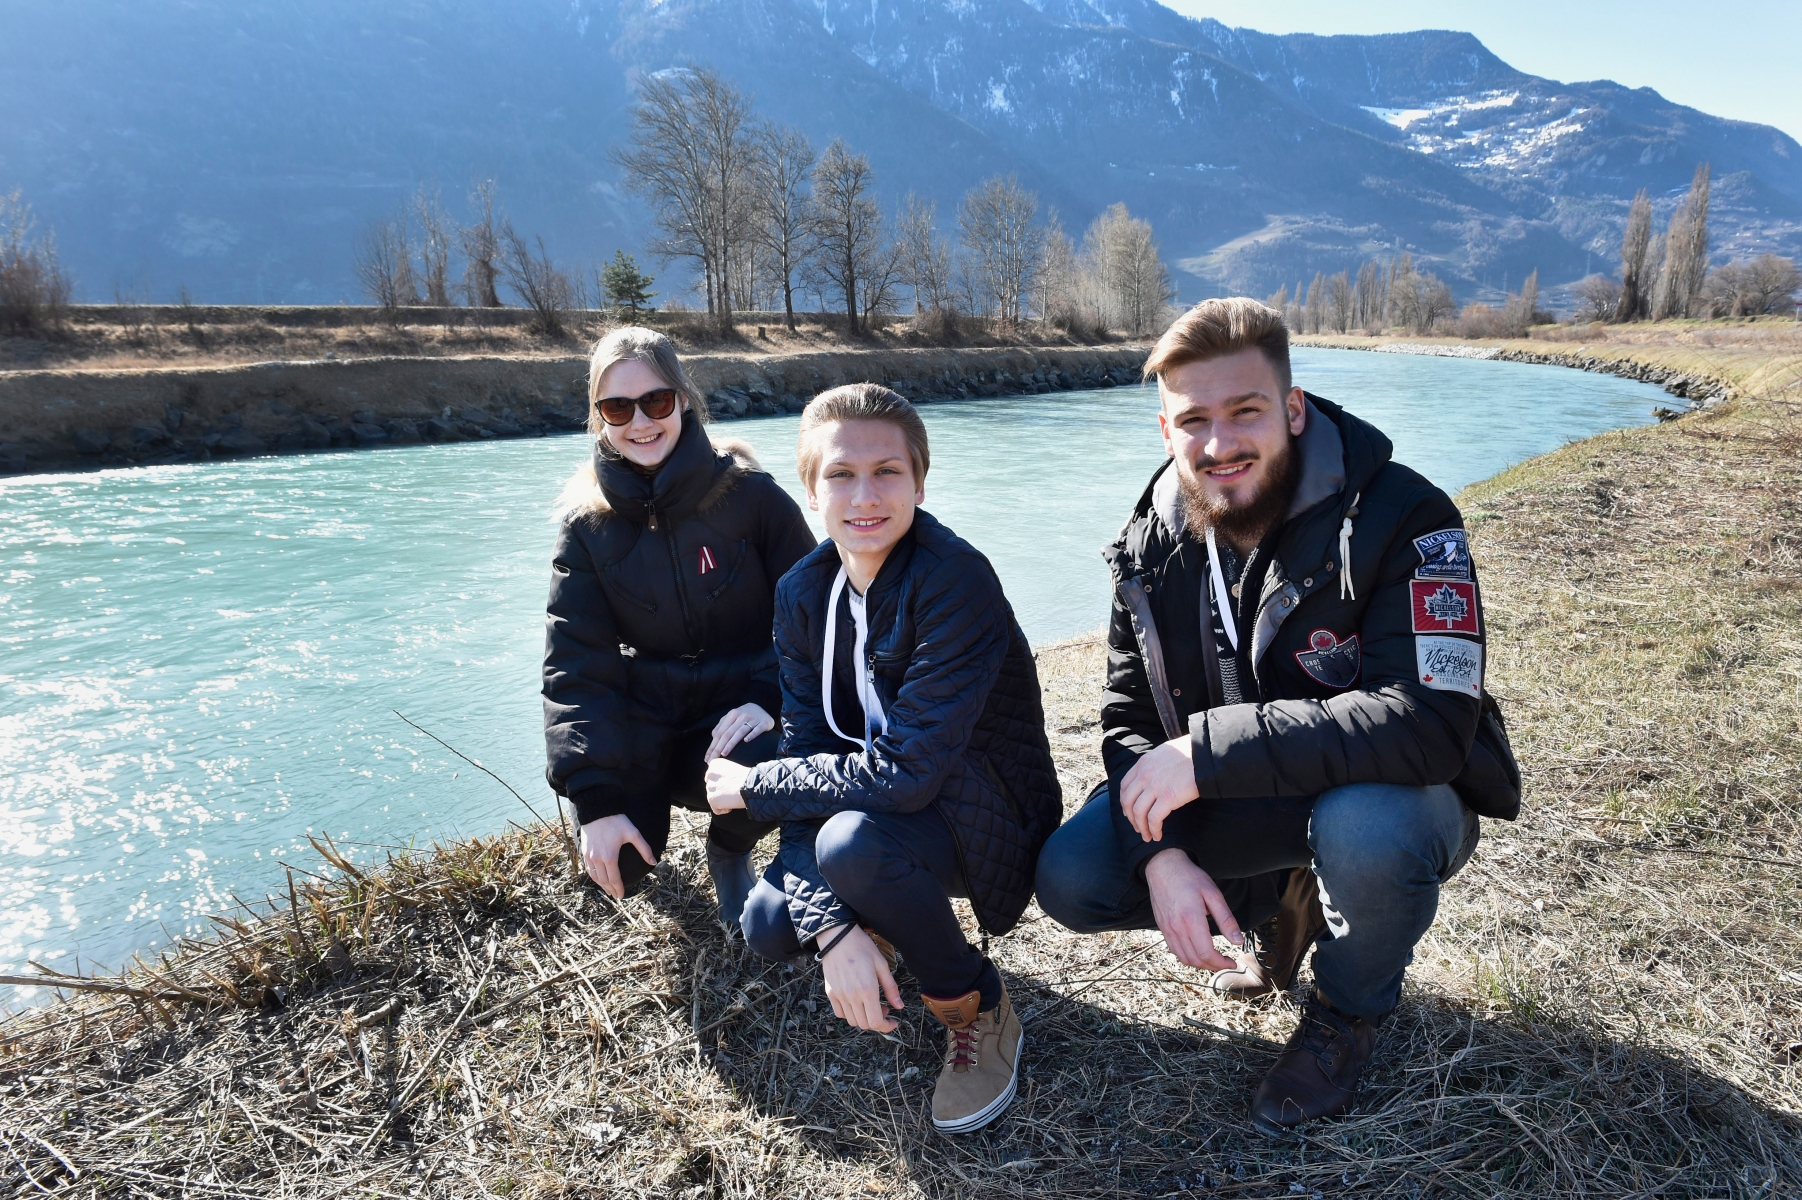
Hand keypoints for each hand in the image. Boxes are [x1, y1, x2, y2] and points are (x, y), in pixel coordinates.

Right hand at [578, 814, 657, 899]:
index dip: (619, 889)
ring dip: (601, 885)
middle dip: (610, 890)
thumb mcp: (633, 833)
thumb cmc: (616, 821)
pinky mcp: (584, 851)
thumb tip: (653, 862)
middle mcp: (597, 859)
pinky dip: (594, 877)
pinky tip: (598, 878)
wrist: (597, 810)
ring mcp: (589, 856)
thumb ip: (644, 849)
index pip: (614, 879)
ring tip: (608, 890)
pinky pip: (588, 869)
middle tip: (616, 896)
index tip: (622, 895)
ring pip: (594, 877)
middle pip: (604, 881)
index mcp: (610, 857)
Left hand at [704, 702, 774, 761]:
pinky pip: (757, 729)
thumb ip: (722, 726)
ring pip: (740, 732)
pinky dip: (752, 735)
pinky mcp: (763, 723)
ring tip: (724, 754)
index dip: (712, 745)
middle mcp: (741, 716)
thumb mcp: (732, 717)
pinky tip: (746, 741)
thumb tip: (713, 738)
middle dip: (718, 748)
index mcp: (732, 715)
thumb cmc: (743, 716)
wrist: (762, 708)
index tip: (707, 758)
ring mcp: (753, 719)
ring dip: (731, 743)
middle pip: (727, 734)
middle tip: (713, 760)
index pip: (719, 732)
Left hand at [704, 757, 750, 813]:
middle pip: (711, 787)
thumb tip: (718, 780)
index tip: (731, 783)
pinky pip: (715, 809)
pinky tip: (732, 804)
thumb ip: (722, 773)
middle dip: (720, 791)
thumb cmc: (748, 778)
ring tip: (733, 797)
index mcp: (715, 764)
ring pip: (713, 798)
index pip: (712, 776)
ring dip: (722, 800)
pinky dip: (724, 809)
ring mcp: (710, 787)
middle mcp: (710, 774)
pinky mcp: (711, 799)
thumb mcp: (732, 768)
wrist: (751, 787)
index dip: (722, 782)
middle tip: (732, 791)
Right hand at [818, 925, 902, 1032]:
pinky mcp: (830, 992)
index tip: (893, 1022)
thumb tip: (899, 1006)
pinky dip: (850, 1014)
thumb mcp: (882, 964)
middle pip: (865, 1024)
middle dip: (877, 1021)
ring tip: (870, 1005)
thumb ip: (891, 988)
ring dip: (864, 1019)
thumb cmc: (862, 947)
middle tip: (884, 1009)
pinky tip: (856, 1003)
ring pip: (852, 1021)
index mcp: (868, 989)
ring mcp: (839, 995)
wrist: (838, 937)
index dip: (886, 1027)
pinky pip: (840, 1013)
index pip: (876, 1021)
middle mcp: (852, 996)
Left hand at [1120, 735, 1200, 841]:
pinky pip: (1154, 818)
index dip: (1125, 802)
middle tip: (1137, 828)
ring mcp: (1155, 786)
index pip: (1124, 786)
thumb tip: (1153, 777)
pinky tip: (1158, 835)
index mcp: (1143, 763)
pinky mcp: (1168, 797)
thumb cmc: (1190, 753)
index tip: (1129, 812)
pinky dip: (1153, 829)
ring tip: (1147, 836)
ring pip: (1138, 812)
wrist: (1205, 755)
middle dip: (1131, 818)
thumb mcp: (1164, 753)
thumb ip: (1154, 765)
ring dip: (1141, 827)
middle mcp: (1145, 774)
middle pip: (1128, 801)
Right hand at [1145, 848, 1241, 971]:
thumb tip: (1237, 941)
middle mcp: (1177, 928)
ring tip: (1213, 960)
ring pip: (1184, 958)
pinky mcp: (1162, 927)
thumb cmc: (1189, 877)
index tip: (1232, 962)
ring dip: (1200, 964)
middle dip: (1213, 966)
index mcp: (1191, 919)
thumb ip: (1226, 919)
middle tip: (1225, 962)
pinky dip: (1187, 957)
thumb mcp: (1213, 894)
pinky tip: (1196, 952)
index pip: (1206, 953)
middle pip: (1195, 959)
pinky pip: (1174, 950)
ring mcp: (1167, 929)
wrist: (1163, 866)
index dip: (1221, 963)